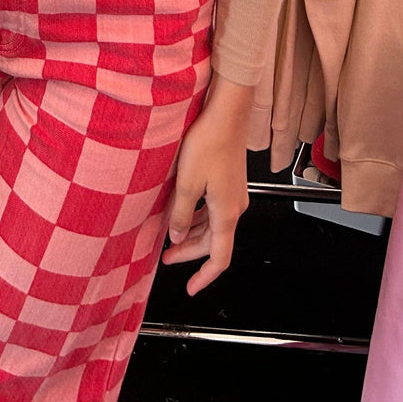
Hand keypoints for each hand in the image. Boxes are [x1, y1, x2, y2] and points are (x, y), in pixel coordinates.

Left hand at [160, 107, 249, 295]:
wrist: (226, 113)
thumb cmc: (209, 142)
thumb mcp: (186, 184)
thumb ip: (180, 215)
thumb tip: (177, 236)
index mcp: (226, 213)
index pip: (219, 258)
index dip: (204, 276)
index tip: (191, 288)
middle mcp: (235, 207)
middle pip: (214, 243)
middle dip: (190, 253)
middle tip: (167, 257)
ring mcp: (233, 193)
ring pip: (214, 226)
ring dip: (193, 235)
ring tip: (170, 237)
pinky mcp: (229, 181)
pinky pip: (214, 210)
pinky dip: (198, 217)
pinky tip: (182, 211)